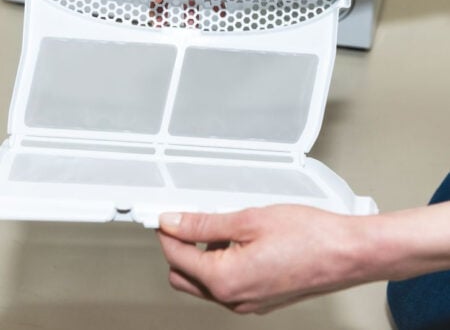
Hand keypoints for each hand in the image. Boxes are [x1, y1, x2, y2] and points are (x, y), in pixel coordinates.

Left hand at [157, 205, 376, 313]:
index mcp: (225, 280)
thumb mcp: (248, 220)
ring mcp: (248, 303)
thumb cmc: (308, 235)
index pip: (177, 257)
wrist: (347, 253)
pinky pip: (227, 285)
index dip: (166, 232)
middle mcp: (233, 299)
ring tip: (224, 227)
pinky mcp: (261, 300)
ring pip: (205, 282)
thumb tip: (174, 223)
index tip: (164, 216)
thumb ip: (204, 225)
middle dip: (181, 248)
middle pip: (185, 275)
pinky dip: (222, 264)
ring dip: (203, 257)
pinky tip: (240, 241)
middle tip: (191, 220)